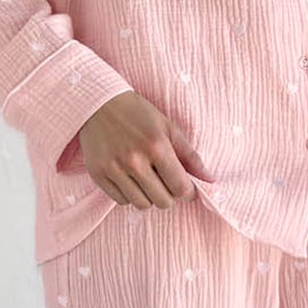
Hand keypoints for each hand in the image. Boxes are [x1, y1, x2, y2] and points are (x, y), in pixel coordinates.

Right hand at [74, 90, 213, 208]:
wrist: (97, 103)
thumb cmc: (137, 114)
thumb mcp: (168, 128)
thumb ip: (190, 156)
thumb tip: (210, 179)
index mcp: (156, 147)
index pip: (181, 188)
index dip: (188, 192)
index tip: (186, 187)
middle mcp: (134, 161)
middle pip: (162, 202)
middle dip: (169, 195)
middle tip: (165, 181)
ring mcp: (114, 169)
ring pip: (142, 204)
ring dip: (148, 196)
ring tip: (146, 179)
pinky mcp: (98, 175)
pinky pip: (121, 201)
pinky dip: (129, 194)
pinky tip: (129, 178)